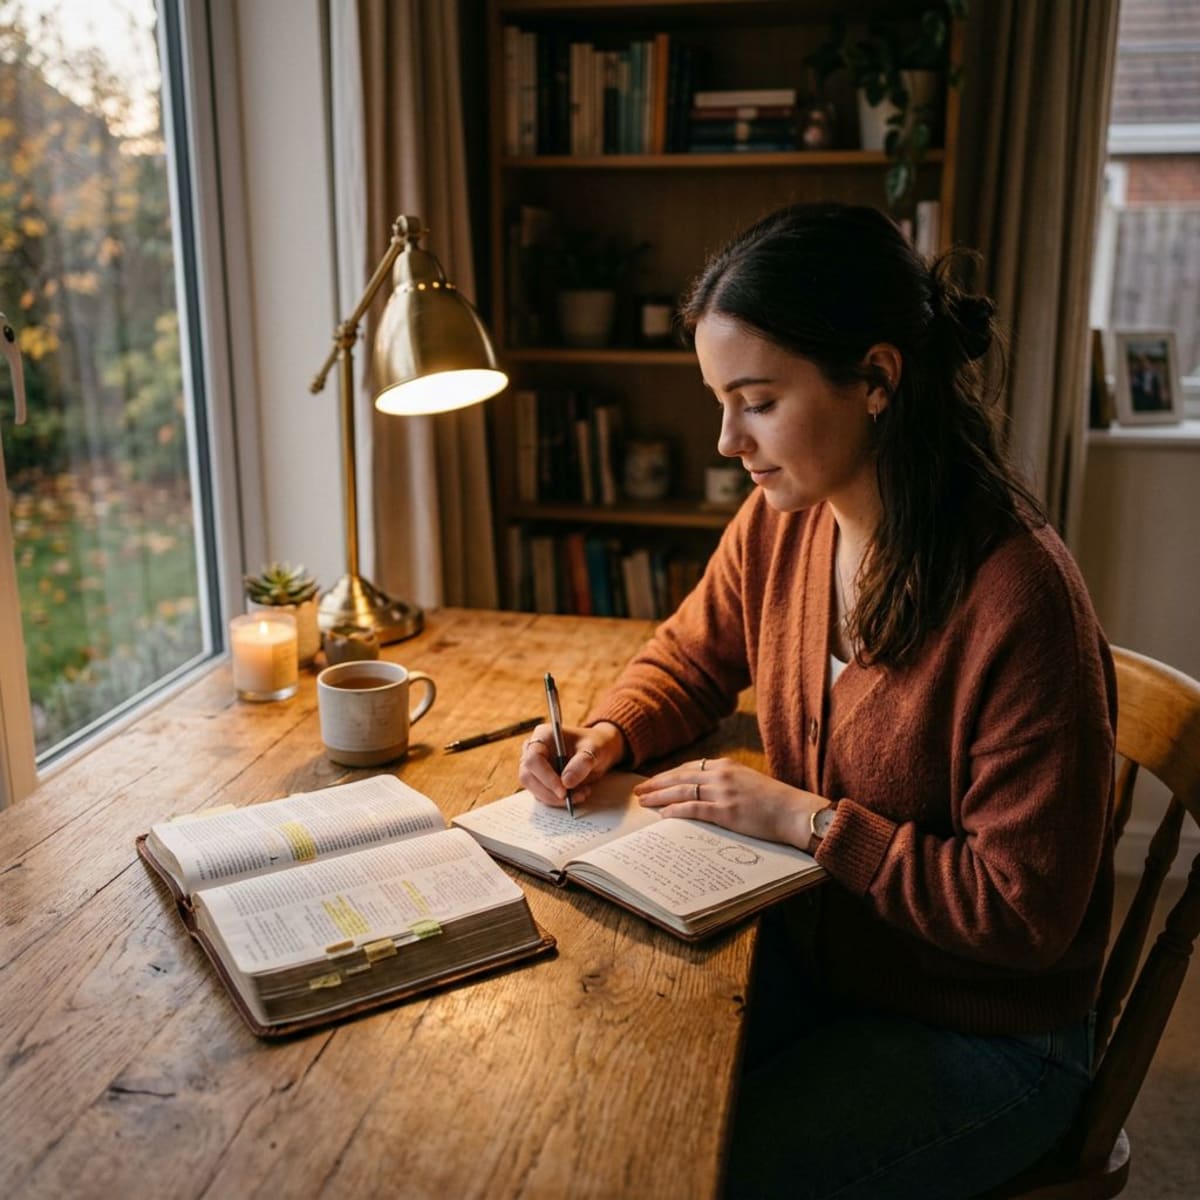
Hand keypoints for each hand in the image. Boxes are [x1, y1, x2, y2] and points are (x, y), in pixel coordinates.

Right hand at [518, 720, 627, 808]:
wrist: (597, 750)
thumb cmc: (595, 744)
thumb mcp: (595, 749)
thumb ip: (582, 763)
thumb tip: (566, 782)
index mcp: (543, 735)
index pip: (533, 758)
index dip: (546, 777)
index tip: (563, 791)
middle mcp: (534, 750)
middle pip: (528, 776)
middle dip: (549, 792)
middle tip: (571, 799)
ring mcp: (535, 766)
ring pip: (534, 789)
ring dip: (555, 799)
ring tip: (581, 794)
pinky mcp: (540, 780)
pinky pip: (542, 795)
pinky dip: (558, 800)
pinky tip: (577, 794)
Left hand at [633, 757, 828, 849]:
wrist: (793, 811)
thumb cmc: (773, 800)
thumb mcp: (747, 781)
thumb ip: (726, 782)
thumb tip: (704, 791)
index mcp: (726, 766)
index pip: (689, 768)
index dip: (668, 775)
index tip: (653, 781)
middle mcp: (722, 775)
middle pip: (680, 777)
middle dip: (656, 784)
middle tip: (638, 790)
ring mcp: (723, 793)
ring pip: (682, 791)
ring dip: (659, 796)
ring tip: (643, 801)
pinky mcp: (727, 811)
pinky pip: (695, 809)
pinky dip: (676, 810)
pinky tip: (663, 815)